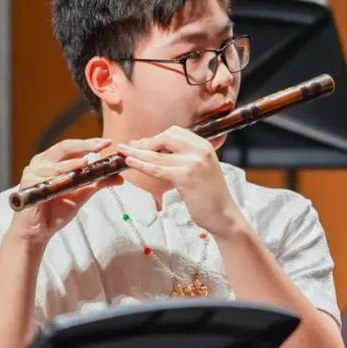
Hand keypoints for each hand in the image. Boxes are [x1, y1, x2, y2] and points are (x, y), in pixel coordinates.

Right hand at [10, 138, 121, 244]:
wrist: (39, 232)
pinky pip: (47, 177)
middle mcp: (42, 162)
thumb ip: (96, 183)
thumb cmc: (56, 211)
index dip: (90, 143)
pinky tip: (70, 176)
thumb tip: (119, 178)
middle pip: (65, 147)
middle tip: (101, 146)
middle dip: (84, 146)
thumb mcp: (80, 194)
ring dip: (73, 163)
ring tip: (87, 163)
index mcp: (53, 161)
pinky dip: (60, 175)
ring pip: (57, 163)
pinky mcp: (28, 182)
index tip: (108, 142)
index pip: (73, 147)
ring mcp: (33, 170)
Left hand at [119, 126, 244, 235]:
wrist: (224, 216)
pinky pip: (157, 169)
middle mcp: (200, 150)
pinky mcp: (185, 177)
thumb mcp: (201, 169)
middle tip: (129, 148)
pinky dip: (141, 165)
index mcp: (204, 145)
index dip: (156, 137)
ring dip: (136, 153)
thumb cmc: (210, 196)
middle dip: (145, 143)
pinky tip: (131, 163)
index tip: (141, 143)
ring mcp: (193, 163)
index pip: (175, 132)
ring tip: (122, 152)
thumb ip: (185, 158)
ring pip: (157, 155)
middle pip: (166, 137)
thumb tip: (158, 150)